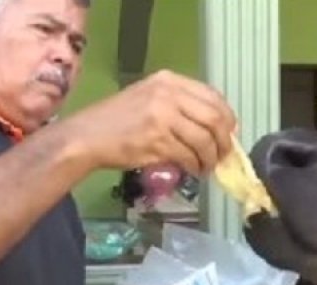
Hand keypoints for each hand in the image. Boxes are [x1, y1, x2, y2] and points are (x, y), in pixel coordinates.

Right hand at [66, 69, 236, 175]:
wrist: (87, 136)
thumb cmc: (117, 120)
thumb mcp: (149, 98)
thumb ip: (179, 106)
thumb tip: (214, 127)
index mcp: (169, 81)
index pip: (213, 96)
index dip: (227, 118)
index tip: (229, 134)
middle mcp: (168, 94)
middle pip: (215, 118)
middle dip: (224, 141)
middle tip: (222, 155)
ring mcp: (163, 117)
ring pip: (204, 140)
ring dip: (210, 158)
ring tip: (206, 167)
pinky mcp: (157, 140)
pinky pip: (189, 156)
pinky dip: (195, 166)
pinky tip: (193, 171)